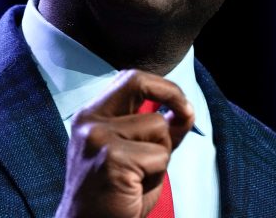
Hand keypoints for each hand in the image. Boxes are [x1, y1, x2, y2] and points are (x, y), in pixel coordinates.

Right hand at [55, 69, 194, 217]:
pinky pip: (159, 156)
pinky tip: (134, 188)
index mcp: (91, 115)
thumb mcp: (138, 156)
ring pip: (158, 127)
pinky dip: (157, 175)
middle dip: (171, 94)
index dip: (162, 86)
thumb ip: (159, 132)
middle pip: (138, 82)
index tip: (182, 103)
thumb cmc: (114, 196)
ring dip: (161, 155)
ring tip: (140, 177)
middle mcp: (89, 120)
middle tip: (186, 113)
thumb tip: (186, 111)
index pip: (130, 79)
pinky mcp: (111, 158)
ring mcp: (97, 137)